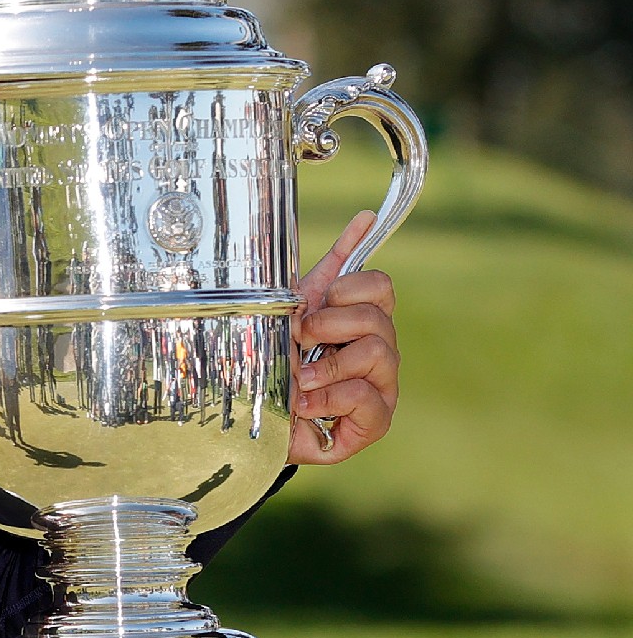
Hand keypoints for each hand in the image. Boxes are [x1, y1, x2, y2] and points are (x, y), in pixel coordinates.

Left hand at [288, 210, 399, 465]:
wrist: (254, 416)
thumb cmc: (275, 360)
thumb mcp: (290, 307)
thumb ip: (329, 265)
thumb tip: (366, 216)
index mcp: (361, 320)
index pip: (381, 286)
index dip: (347, 288)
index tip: (315, 303)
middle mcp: (380, 350)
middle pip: (377, 318)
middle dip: (328, 324)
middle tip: (299, 340)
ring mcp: (383, 387)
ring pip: (377, 354)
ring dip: (328, 364)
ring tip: (300, 378)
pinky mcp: (376, 421)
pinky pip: (367, 398)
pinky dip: (329, 398)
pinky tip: (305, 404)